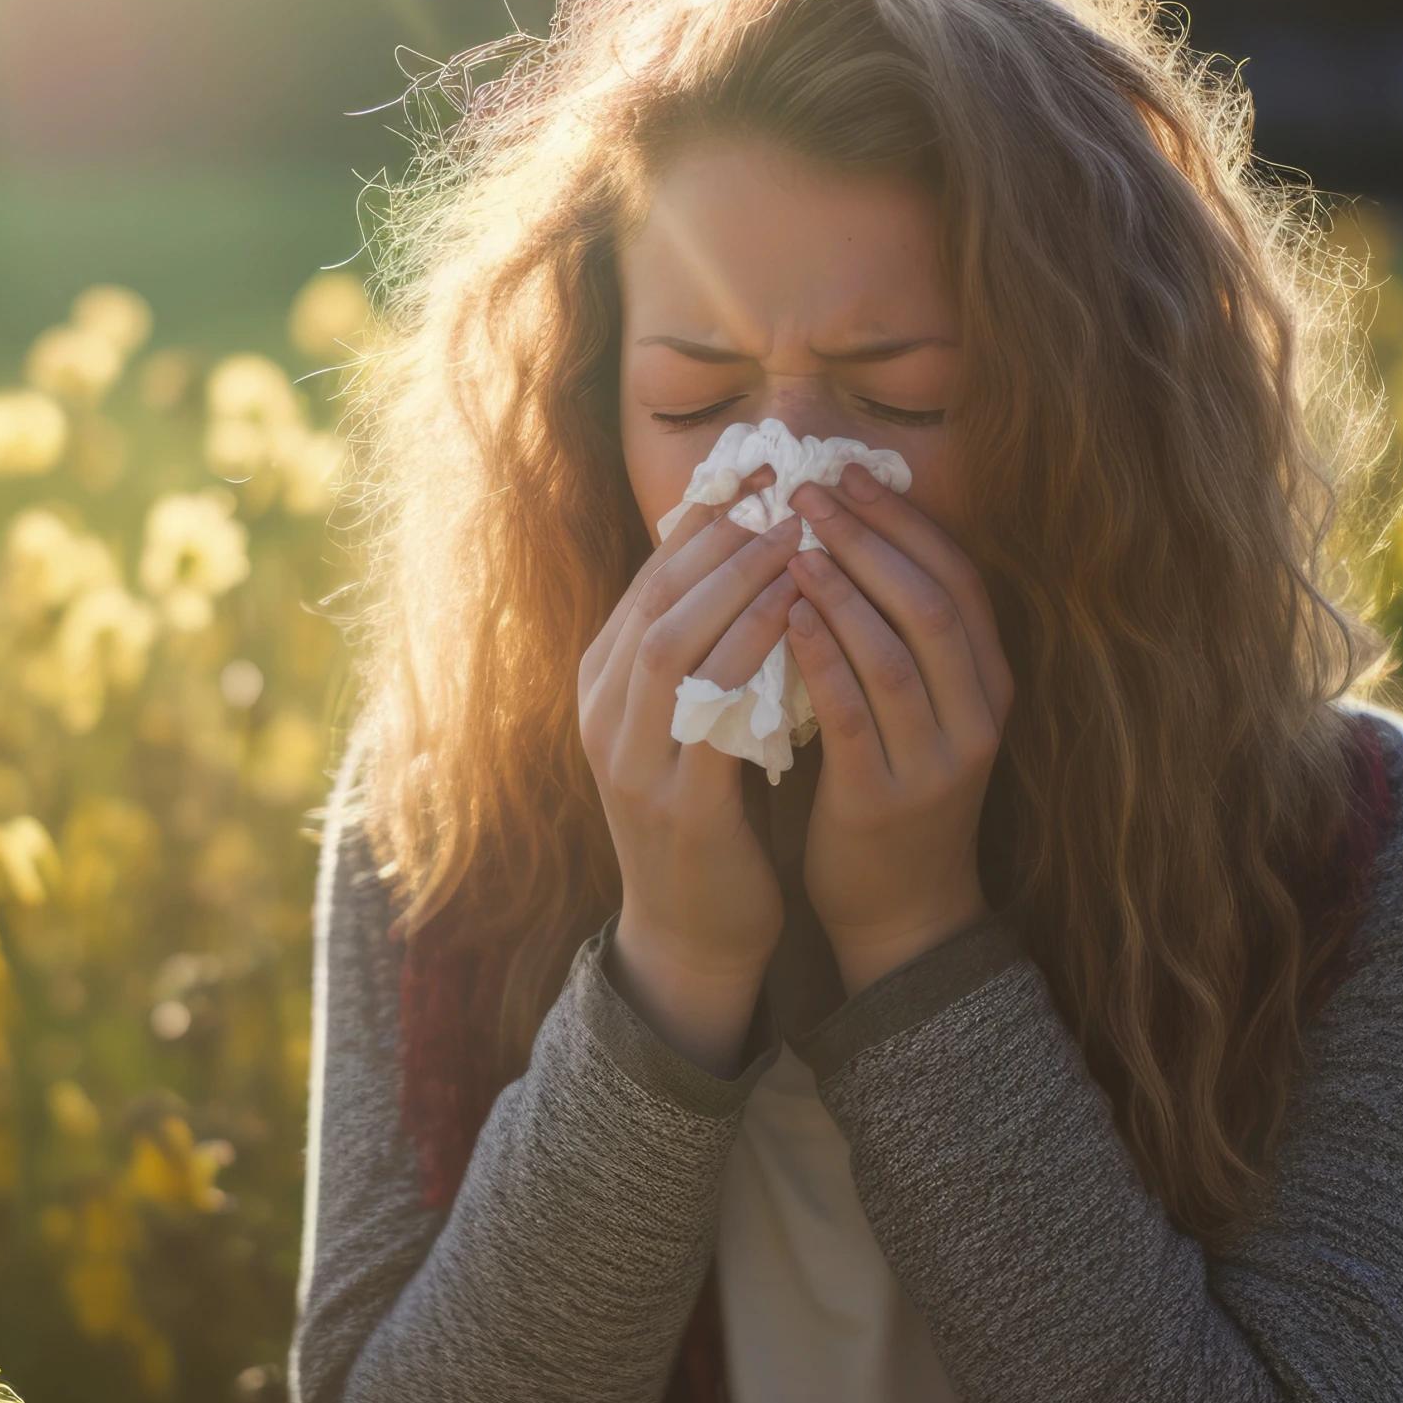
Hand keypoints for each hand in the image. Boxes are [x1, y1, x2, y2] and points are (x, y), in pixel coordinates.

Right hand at [578, 466, 812, 1052]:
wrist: (691, 931)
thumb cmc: (706, 814)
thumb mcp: (688, 721)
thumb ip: (702, 651)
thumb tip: (748, 557)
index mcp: (601, 687)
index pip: (647, 581)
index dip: (702, 522)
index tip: (758, 472)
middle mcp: (603, 714)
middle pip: (653, 598)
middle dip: (720, 537)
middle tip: (784, 488)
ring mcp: (631, 759)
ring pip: (672, 641)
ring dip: (736, 582)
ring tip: (796, 536)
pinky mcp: (676, 801)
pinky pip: (713, 708)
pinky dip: (754, 650)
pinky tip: (800, 615)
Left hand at [781, 462, 1016, 993]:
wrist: (900, 911)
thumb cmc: (892, 792)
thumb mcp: (916, 709)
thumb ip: (895, 637)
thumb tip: (839, 537)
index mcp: (988, 685)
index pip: (961, 579)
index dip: (908, 521)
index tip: (852, 472)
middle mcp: (977, 716)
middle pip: (934, 603)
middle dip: (872, 538)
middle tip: (811, 491)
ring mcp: (937, 760)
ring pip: (897, 652)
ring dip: (843, 589)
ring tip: (793, 542)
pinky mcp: (886, 799)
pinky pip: (855, 713)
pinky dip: (822, 657)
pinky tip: (785, 617)